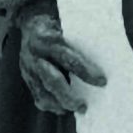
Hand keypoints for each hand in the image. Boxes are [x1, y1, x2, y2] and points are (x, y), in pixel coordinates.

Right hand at [17, 0, 106, 114]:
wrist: (30, 23)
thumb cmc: (58, 25)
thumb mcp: (67, 26)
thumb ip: (79, 41)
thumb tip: (106, 57)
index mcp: (49, 39)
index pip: (68, 57)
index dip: (85, 71)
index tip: (102, 81)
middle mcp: (37, 54)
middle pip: (53, 79)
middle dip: (69, 96)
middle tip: (84, 106)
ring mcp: (29, 68)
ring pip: (43, 91)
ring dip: (60, 104)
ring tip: (77, 109)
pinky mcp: (26, 77)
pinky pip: (37, 95)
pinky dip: (51, 104)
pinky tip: (63, 108)